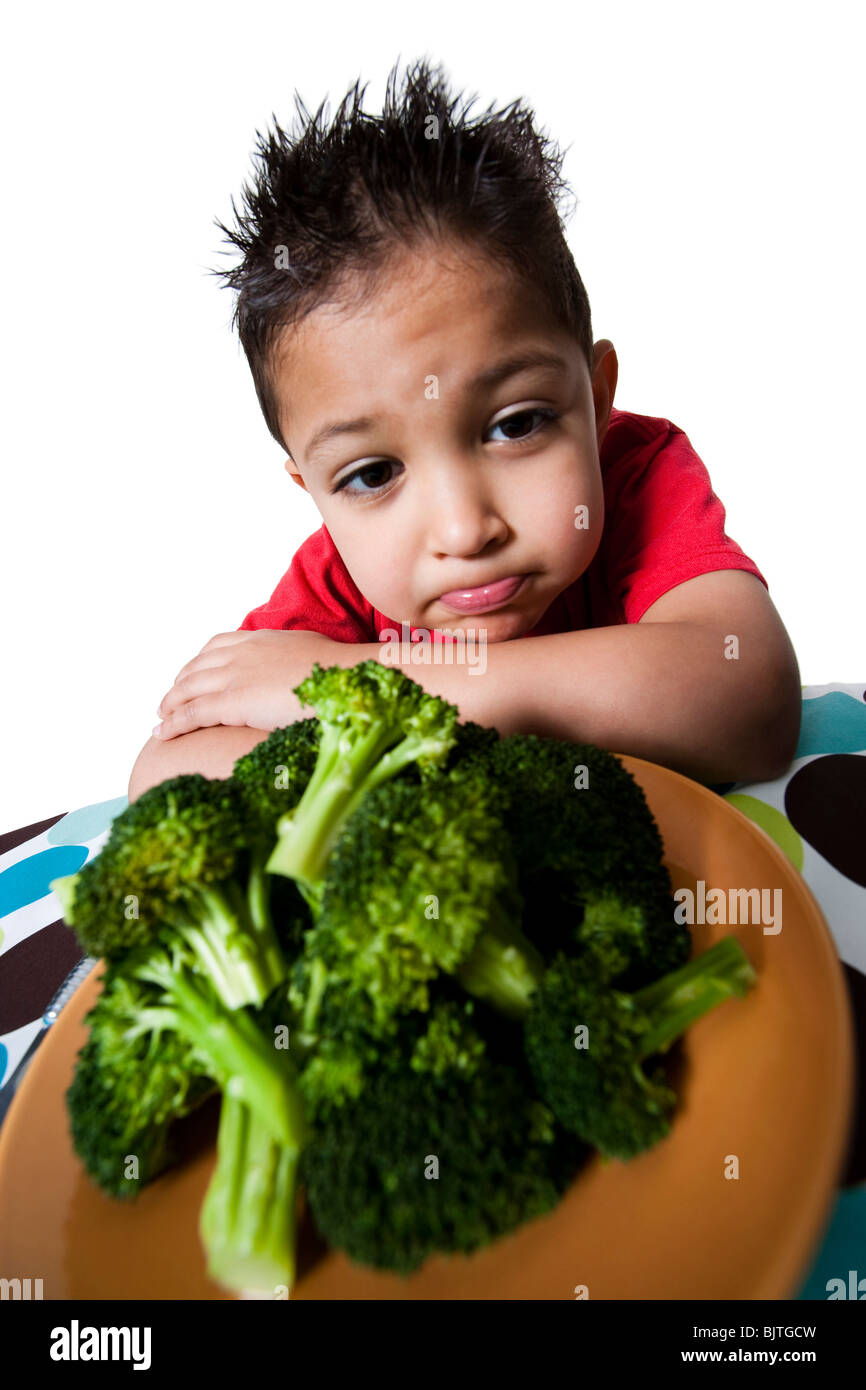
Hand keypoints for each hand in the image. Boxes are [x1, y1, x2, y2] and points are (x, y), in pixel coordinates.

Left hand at [153, 630, 359, 739]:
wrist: (345, 679)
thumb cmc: (338, 670)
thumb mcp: (310, 650)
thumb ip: (290, 656)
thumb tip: (297, 667)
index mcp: (258, 639)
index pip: (215, 647)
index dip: (198, 664)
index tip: (191, 677)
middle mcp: (240, 653)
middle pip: (195, 668)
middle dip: (179, 685)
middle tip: (170, 702)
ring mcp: (234, 676)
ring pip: (188, 690)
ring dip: (170, 705)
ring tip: (161, 719)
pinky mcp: (233, 702)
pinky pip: (192, 713)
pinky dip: (173, 723)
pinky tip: (162, 734)